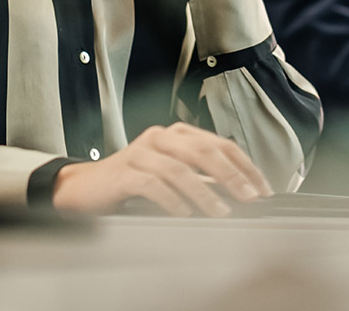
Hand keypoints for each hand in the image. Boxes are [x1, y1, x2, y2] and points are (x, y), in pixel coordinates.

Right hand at [51, 123, 273, 216]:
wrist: (86, 188)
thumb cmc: (133, 183)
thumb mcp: (172, 176)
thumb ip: (202, 179)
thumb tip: (241, 193)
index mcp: (178, 134)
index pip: (220, 144)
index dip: (245, 166)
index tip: (263, 189)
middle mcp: (161, 137)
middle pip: (203, 151)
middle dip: (232, 175)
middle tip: (249, 197)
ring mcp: (140, 152)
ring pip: (180, 169)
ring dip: (205, 193)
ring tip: (221, 212)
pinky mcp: (124, 172)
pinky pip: (152, 184)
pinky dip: (172, 200)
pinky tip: (184, 214)